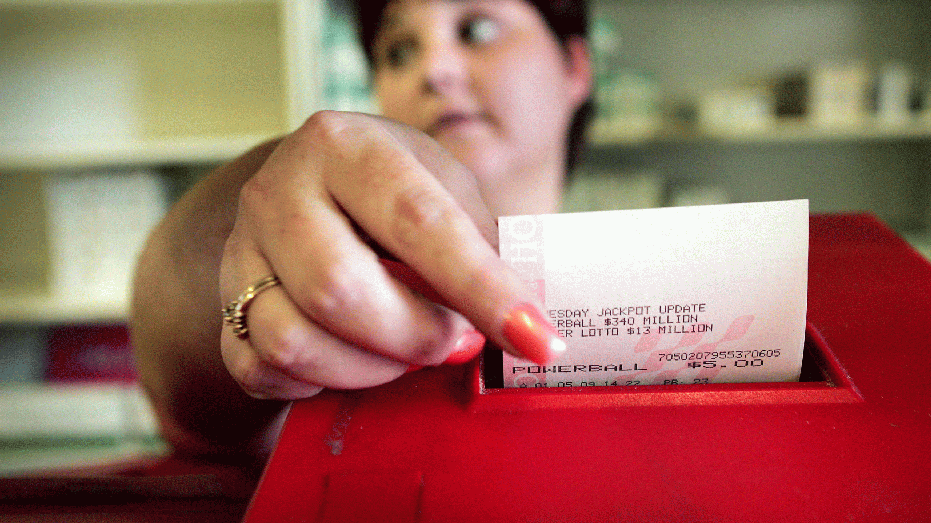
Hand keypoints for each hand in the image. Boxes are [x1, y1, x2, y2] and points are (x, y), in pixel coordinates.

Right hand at [218, 111, 562, 399]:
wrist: (304, 193)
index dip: (482, 289)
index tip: (537, 339)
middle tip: (452, 341)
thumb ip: (479, 247)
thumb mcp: (444, 191)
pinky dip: (318, 382)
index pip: (418, 222)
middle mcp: (278, 189)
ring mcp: (241, 249)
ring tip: (403, 351)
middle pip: (339, 290)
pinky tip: (350, 360)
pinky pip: (261, 370)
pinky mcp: (224, 304)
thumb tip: (520, 327)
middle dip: (414, 336)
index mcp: (345, 147)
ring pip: (293, 341)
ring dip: (368, 367)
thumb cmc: (391, 195)